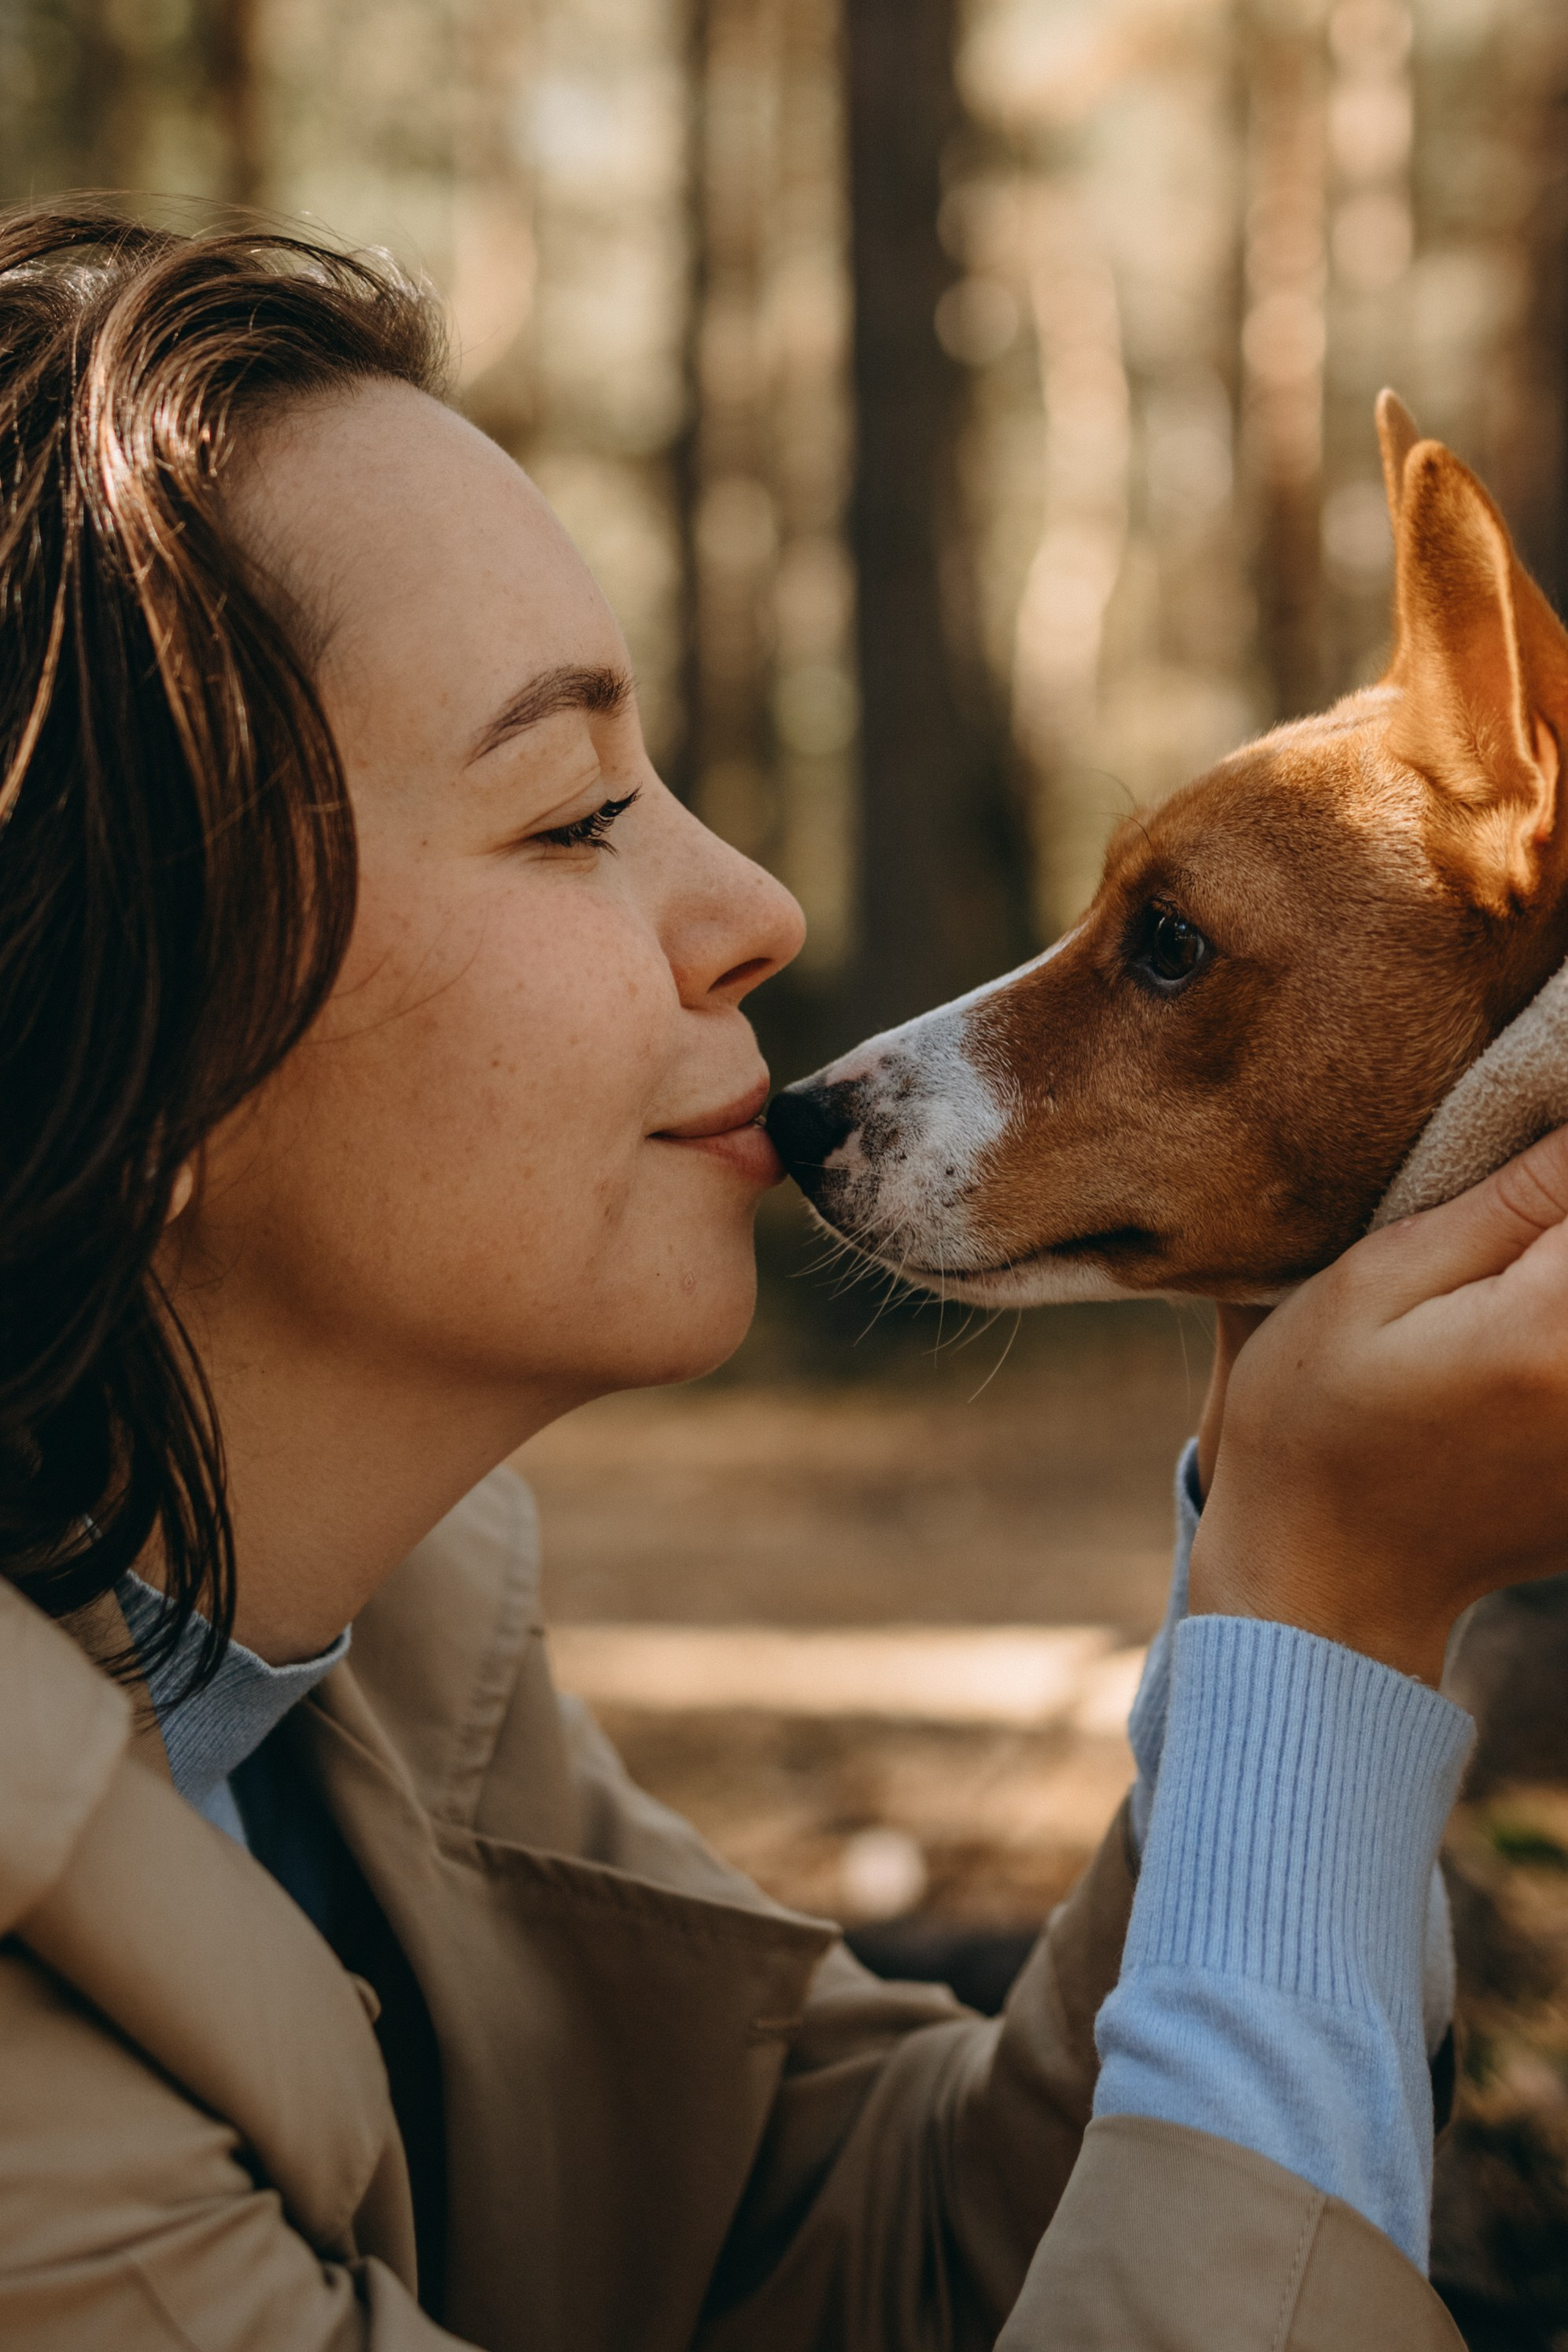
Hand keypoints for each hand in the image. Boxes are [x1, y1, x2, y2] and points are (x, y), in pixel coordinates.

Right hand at [1190, 1126, 1567, 1685]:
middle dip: (1543, 1236)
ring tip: (1479, 1319)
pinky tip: (1502, 1369)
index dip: (1545, 1163)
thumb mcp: (1373, 1285)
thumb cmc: (1318, 1422)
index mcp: (1550, 1327)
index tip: (1496, 1193)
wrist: (1324, 1583)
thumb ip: (1504, 1203)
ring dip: (1546, 1285)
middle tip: (1487, 1254)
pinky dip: (1548, 1346)